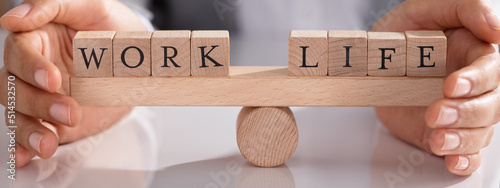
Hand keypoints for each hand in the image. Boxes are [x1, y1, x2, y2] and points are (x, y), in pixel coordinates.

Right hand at [0, 0, 147, 166]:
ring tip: (48, 143)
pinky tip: (26, 157)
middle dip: (38, 103)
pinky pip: (32, 133)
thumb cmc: (114, 28)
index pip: (20, 53)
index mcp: (37, 40)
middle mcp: (34, 70)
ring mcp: (43, 97)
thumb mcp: (92, 7)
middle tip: (70, 111)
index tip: (53, 79)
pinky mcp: (53, 119)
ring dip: (29, 131)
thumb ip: (53, 5)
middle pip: (14, 87)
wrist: (140, 61)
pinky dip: (25, 147)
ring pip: (19, 114)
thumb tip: (12, 19)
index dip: (32, 67)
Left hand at [373, 0, 499, 175]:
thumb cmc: (401, 32)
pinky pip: (465, 152)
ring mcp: (460, 111)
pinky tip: (453, 160)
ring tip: (437, 138)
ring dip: (463, 139)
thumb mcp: (426, 10)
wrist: (372, 62)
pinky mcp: (444, 132)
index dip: (476, 80)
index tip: (451, 85)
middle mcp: (473, 86)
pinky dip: (463, 160)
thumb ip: (466, 9)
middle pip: (493, 105)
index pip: (492, 70)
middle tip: (435, 113)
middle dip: (467, 113)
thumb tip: (498, 28)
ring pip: (481, 132)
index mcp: (475, 54)